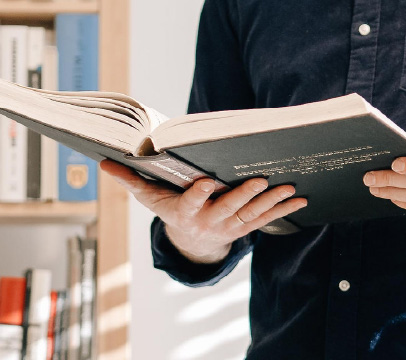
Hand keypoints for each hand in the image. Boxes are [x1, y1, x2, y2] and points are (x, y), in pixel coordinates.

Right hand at [100, 160, 306, 263]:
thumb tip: (104, 163)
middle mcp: (208, 222)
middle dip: (244, 195)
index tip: (208, 182)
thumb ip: (130, 180)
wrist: (190, 242)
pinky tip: (301, 199)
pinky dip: (284, 210)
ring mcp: (229, 227)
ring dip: (271, 202)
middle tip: (259, 180)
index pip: (191, 202)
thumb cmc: (169, 209)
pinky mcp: (245, 228)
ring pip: (251, 214)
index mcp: (184, 212)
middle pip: (227, 208)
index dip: (199, 194)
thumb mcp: (148, 198)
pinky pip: (266, 220)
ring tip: (288, 187)